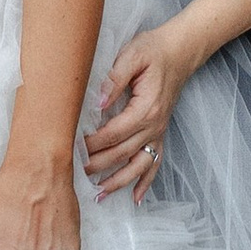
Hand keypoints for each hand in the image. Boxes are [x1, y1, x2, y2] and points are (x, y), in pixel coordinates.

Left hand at [83, 26, 187, 203]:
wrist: (179, 51)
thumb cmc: (153, 50)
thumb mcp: (132, 55)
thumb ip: (114, 79)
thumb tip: (97, 102)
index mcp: (145, 108)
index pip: (114, 133)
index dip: (92, 144)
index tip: (71, 148)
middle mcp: (154, 125)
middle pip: (122, 153)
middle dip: (97, 166)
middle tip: (73, 173)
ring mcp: (159, 132)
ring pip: (138, 165)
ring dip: (119, 182)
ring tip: (99, 195)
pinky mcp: (160, 133)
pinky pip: (155, 163)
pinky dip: (146, 182)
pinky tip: (136, 198)